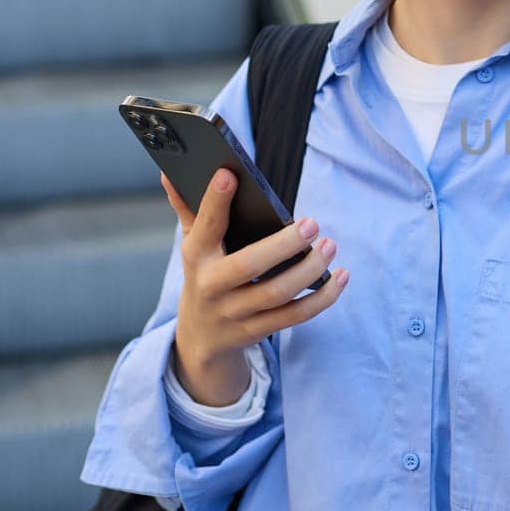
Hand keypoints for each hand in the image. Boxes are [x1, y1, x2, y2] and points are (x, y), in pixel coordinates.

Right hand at [161, 168, 348, 368]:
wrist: (201, 337)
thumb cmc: (205, 275)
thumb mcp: (193, 246)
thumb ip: (188, 210)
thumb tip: (169, 173)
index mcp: (196, 257)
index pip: (204, 226)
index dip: (214, 201)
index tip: (228, 174)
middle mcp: (211, 286)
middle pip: (249, 265)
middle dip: (283, 245)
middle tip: (313, 224)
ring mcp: (234, 312)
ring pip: (277, 293)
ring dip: (309, 270)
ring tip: (330, 246)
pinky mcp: (256, 331)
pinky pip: (294, 316)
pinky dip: (322, 298)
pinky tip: (340, 278)